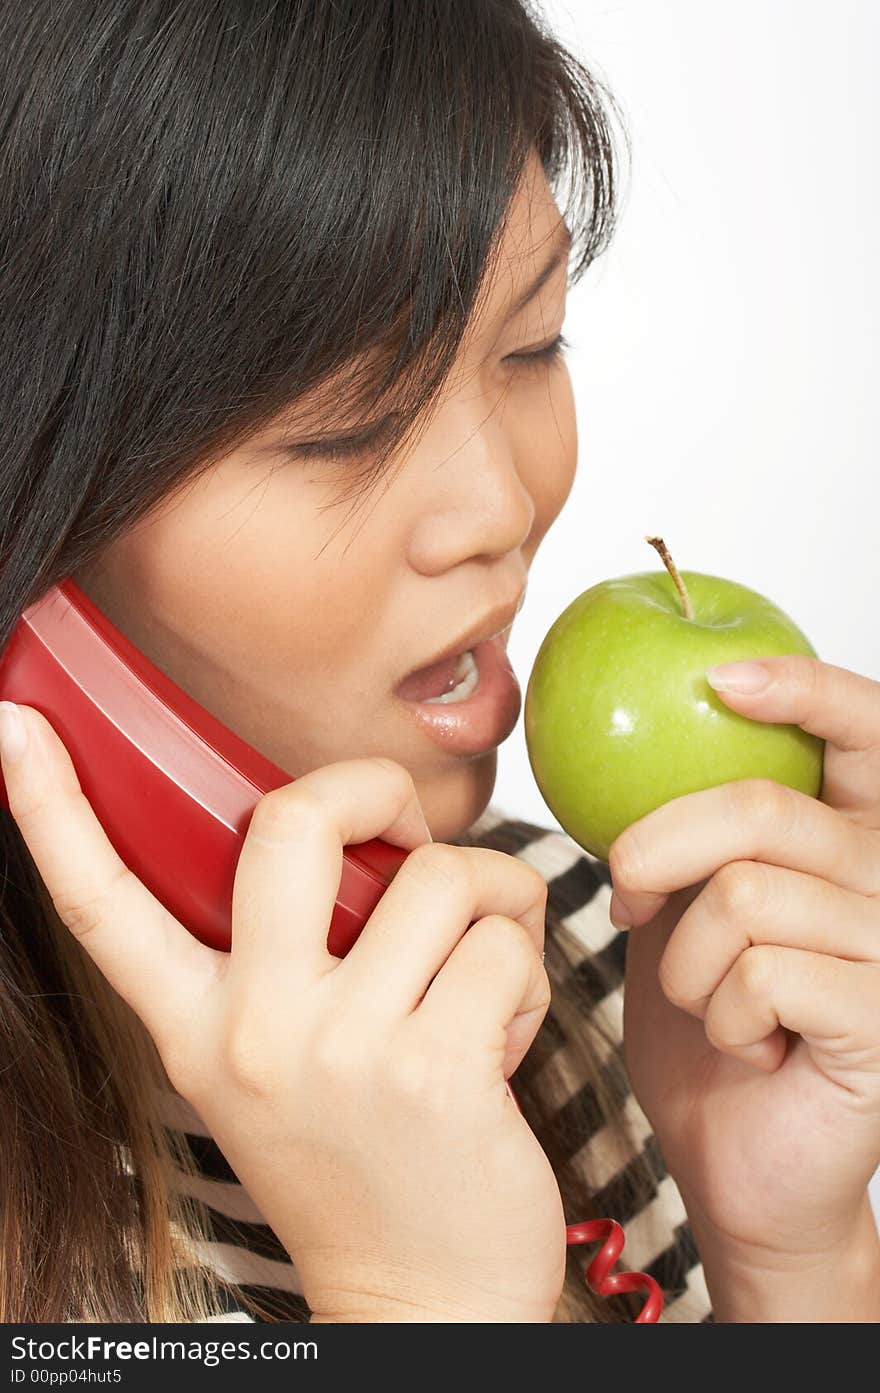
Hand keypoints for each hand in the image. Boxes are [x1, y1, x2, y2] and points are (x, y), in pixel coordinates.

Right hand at [0, 704, 564, 1322]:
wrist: (425, 1298)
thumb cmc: (361, 1158)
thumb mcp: (279, 1062)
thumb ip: (286, 956)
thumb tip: (360, 834)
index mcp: (196, 1024)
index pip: (102, 902)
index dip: (50, 807)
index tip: (15, 725)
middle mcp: (251, 1029)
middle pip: (293, 820)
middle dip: (372, 786)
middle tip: (404, 827)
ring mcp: (340, 1048)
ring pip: (440, 876)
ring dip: (490, 905)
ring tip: (478, 976)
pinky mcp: (434, 1068)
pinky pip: (503, 940)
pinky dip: (525, 968)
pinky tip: (502, 1033)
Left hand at [609, 655, 879, 1267]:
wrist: (739, 1164)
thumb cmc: (707, 1032)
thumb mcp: (682, 913)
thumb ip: (683, 839)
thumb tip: (620, 754)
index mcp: (852, 838)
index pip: (864, 729)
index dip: (804, 687)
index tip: (720, 677)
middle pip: (762, 810)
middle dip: (659, 850)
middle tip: (628, 894)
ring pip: (748, 894)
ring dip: (688, 958)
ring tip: (705, 1001)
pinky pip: (764, 972)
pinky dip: (721, 1011)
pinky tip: (747, 1044)